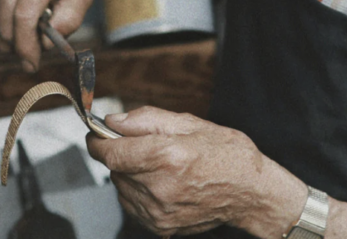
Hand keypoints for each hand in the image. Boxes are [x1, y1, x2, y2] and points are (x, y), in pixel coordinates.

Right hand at [0, 0, 128, 71]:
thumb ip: (68, 21)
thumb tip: (44, 44)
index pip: (24, 18)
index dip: (27, 47)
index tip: (32, 64)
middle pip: (8, 28)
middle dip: (22, 46)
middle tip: (40, 41)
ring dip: (14, 36)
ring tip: (33, 20)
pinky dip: (4, 25)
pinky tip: (19, 12)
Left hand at [87, 107, 305, 237]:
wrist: (251, 193)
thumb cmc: (226, 153)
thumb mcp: (190, 123)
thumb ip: (146, 120)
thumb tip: (112, 120)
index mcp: (167, 156)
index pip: (111, 152)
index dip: (97, 141)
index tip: (95, 134)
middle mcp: (160, 187)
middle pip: (114, 168)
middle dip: (121, 153)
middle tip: (145, 146)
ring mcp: (159, 211)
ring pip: (121, 186)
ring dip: (129, 173)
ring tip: (159, 166)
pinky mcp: (160, 227)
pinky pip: (131, 204)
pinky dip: (137, 191)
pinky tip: (160, 183)